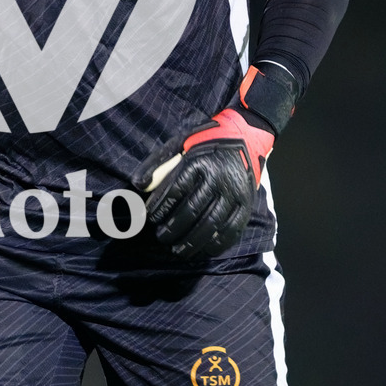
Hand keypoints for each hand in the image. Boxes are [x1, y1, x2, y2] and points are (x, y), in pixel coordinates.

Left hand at [138, 63, 297, 258]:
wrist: (246, 136)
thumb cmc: (204, 142)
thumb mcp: (179, 144)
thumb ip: (157, 164)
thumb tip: (138, 186)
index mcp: (199, 161)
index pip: (175, 189)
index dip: (160, 207)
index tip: (150, 218)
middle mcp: (218, 177)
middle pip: (192, 210)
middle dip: (173, 228)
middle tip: (161, 238)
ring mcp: (235, 192)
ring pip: (211, 224)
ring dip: (192, 241)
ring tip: (177, 250)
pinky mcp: (247, 203)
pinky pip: (232, 229)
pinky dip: (216, 243)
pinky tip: (203, 249)